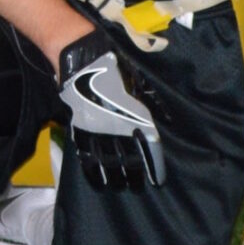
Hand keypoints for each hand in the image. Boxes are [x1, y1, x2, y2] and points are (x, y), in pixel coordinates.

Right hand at [56, 27, 164, 190]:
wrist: (80, 57)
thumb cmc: (112, 66)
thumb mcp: (137, 82)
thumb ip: (150, 103)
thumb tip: (165, 118)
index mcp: (136, 115)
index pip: (150, 148)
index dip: (155, 166)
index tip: (158, 179)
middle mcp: (117, 127)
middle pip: (130, 160)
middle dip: (136, 175)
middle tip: (138, 186)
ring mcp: (97, 130)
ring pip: (109, 162)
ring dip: (116, 177)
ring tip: (121, 186)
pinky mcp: (79, 129)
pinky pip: (86, 157)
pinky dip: (93, 172)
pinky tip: (99, 181)